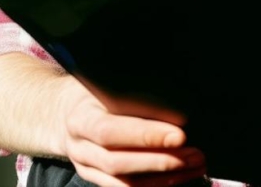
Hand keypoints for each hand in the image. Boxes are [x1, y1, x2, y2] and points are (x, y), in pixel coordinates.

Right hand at [58, 79, 207, 186]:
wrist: (64, 112)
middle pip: (118, 162)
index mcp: (81, 119)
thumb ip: (130, 94)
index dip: (145, 136)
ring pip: (125, 182)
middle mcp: (80, 148)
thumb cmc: (95, 92)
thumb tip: (175, 102)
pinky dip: (157, 185)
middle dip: (161, 161)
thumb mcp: (105, 85)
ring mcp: (87, 167)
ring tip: (197, 165)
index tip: (180, 134)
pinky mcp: (98, 179)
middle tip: (196, 154)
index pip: (110, 131)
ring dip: (165, 177)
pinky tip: (182, 176)